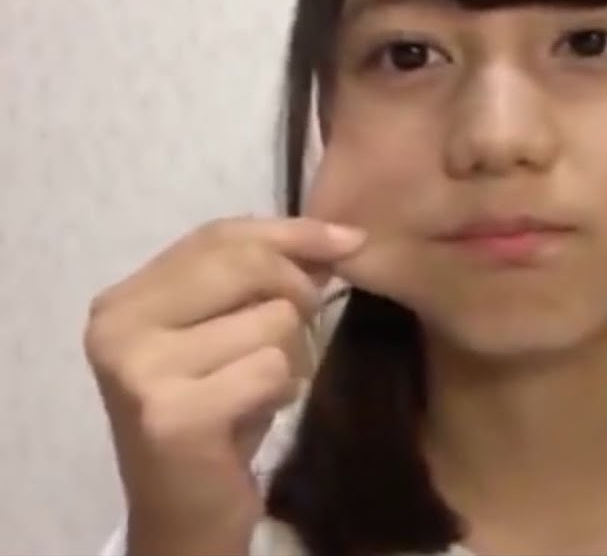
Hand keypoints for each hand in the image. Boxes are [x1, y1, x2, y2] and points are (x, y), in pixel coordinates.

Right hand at [84, 217, 365, 555]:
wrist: (185, 514)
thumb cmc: (216, 417)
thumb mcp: (233, 334)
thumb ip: (266, 279)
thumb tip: (341, 234)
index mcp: (124, 301)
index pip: (218, 235)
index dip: (291, 232)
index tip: (349, 239)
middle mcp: (118, 328)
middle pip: (247, 264)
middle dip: (295, 294)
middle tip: (291, 340)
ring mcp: (140, 371)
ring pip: (272, 319)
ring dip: (289, 358)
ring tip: (257, 391)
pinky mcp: (174, 416)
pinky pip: (272, 369)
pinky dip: (280, 392)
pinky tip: (254, 416)